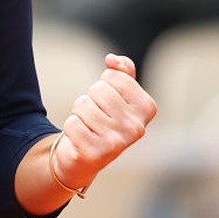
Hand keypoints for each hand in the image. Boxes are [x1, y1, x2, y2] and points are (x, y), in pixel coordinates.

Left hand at [50, 54, 156, 192]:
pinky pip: (72, 123)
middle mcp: (136, 127)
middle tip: (95, 116)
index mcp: (147, 108)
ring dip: (79, 113)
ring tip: (88, 127)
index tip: (108, 102)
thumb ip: (122, 71)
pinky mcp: (95, 153)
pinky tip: (80, 139)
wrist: (85, 158)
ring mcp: (117, 142)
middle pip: (97, 89)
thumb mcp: (119, 94)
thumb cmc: (103, 120)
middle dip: (90, 99)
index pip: (113, 76)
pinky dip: (71, 128)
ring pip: (83, 104)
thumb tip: (112, 59)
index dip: (104, 84)